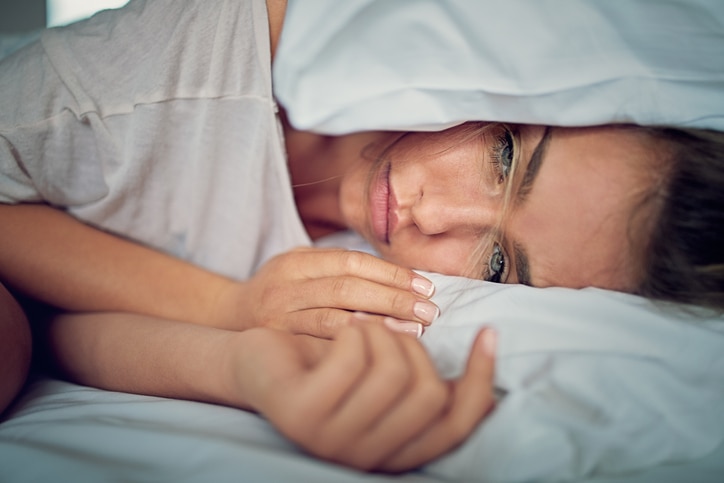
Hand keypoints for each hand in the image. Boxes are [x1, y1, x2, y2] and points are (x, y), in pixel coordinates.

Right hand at [216, 247, 438, 337]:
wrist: (227, 318)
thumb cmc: (279, 290)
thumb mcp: (300, 266)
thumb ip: (338, 267)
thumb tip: (400, 276)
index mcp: (295, 261)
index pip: (350, 262)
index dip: (391, 273)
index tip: (424, 285)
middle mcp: (285, 287)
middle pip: (347, 288)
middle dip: (393, 298)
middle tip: (430, 310)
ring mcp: (279, 319)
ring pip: (335, 318)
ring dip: (381, 324)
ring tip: (416, 330)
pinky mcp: (279, 345)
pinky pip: (322, 346)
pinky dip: (356, 346)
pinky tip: (382, 349)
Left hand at [235, 324, 496, 471]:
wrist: (262, 361)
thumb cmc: (330, 362)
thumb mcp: (385, 373)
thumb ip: (426, 381)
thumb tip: (491, 369)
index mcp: (393, 451)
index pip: (458, 426)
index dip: (480, 379)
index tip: (488, 333)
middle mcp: (366, 458)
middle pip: (430, 394)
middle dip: (412, 346)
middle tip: (384, 331)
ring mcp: (331, 443)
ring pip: (394, 372)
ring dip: (380, 333)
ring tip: (358, 329)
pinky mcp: (300, 417)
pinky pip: (353, 357)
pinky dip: (354, 330)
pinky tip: (339, 332)